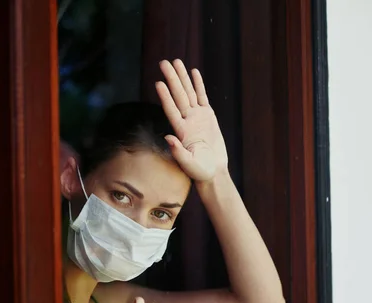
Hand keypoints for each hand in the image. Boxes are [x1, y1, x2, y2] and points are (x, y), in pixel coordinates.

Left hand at [155, 59, 227, 181]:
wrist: (213, 171)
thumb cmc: (200, 171)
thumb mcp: (190, 164)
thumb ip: (179, 153)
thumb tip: (168, 138)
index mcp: (181, 131)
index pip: (171, 110)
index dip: (165, 97)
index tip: (158, 83)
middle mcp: (187, 121)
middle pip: (178, 96)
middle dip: (172, 79)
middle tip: (163, 63)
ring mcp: (197, 117)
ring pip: (188, 93)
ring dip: (182, 78)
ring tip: (176, 61)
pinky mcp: (207, 116)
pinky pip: (202, 97)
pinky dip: (198, 85)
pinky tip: (193, 72)